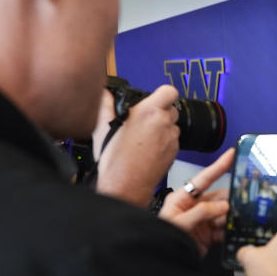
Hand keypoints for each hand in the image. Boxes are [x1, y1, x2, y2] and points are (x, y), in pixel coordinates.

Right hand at [94, 86, 179, 207]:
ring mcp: (171, 138)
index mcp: (148, 112)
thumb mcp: (102, 127)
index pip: (169, 91)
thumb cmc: (115, 159)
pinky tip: (148, 148)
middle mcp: (164, 123)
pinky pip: (172, 140)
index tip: (154, 98)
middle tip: (144, 120)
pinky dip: (164, 141)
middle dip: (160, 112)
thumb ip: (106, 105)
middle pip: (172, 108)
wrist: (126, 184)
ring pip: (172, 125)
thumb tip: (105, 94)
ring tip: (144, 137)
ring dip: (162, 127)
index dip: (163, 93)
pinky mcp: (175, 152)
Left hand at [159, 148, 233, 256]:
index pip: (204, 179)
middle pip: (218, 198)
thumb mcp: (179, 223)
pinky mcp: (208, 234)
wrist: (161, 261)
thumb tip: (222, 206)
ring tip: (233, 222)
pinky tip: (231, 231)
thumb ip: (200, 213)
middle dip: (229, 202)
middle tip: (238, 205)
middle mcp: (194, 207)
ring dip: (230, 217)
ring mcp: (202, 221)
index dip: (219, 166)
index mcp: (183, 198)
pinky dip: (230, 230)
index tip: (231, 155)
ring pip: (224, 213)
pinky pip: (224, 228)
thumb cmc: (160, 237)